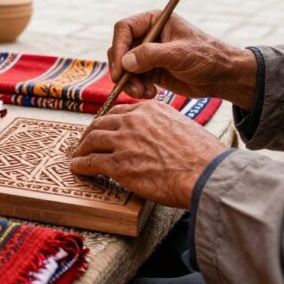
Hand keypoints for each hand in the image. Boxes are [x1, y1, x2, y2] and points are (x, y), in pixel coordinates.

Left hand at [70, 101, 227, 208]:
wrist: (205, 173)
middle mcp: (133, 121)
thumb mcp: (182, 126)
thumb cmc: (202, 156)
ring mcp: (123, 141)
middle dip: (91, 133)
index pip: (119, 111)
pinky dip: (81, 165)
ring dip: (82, 149)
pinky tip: (78, 168)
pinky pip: (91, 162)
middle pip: (101, 123)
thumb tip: (158, 136)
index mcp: (150, 109)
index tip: (104, 130)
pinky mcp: (118, 164)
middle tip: (86, 142)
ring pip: (92, 140)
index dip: (108, 122)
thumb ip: (163, 126)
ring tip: (78, 155)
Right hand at [108, 11, 257, 108]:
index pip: (124, 29)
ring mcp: (147, 54)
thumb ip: (152, 55)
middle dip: (122, 69)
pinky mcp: (150, 70)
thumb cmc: (207, 57)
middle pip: (120, 49)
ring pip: (124, 67)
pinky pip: (132, 79)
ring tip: (143, 93)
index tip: (120, 68)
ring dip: (129, 82)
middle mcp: (148, 36)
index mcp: (154, 21)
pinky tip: (151, 93)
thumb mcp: (180, 54)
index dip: (118, 47)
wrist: (222, 76)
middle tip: (128, 85)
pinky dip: (136, 88)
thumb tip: (125, 62)